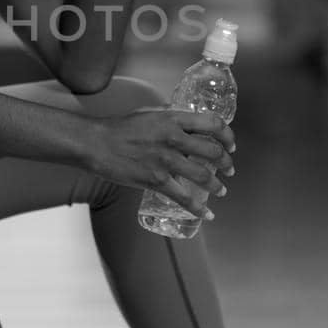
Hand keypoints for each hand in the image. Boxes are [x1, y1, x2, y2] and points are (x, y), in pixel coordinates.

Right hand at [92, 108, 235, 216]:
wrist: (96, 144)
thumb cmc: (120, 128)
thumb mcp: (149, 113)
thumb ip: (169, 116)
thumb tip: (186, 119)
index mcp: (174, 118)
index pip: (213, 123)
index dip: (227, 135)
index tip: (230, 145)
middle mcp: (174, 138)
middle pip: (213, 151)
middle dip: (226, 163)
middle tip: (229, 170)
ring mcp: (166, 160)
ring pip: (203, 176)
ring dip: (217, 186)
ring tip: (221, 190)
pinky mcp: (156, 180)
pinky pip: (183, 198)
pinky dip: (198, 209)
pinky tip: (206, 215)